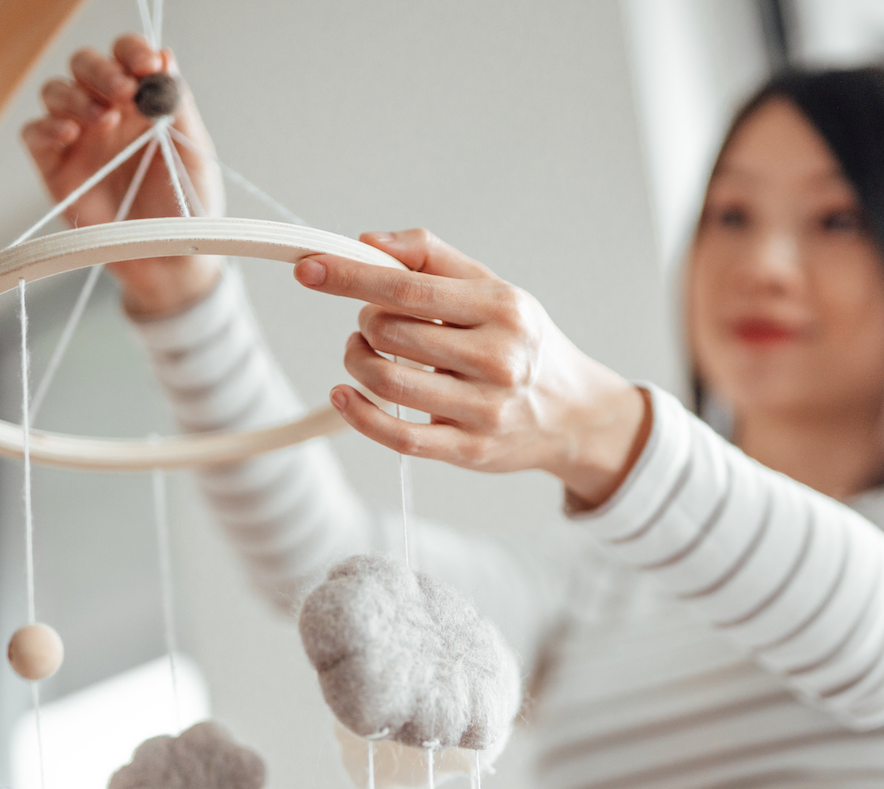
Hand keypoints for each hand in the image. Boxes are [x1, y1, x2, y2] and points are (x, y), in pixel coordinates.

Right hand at [21, 34, 224, 316]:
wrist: (171, 259)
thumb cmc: (186, 206)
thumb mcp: (192, 153)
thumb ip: (178, 106)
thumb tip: (166, 58)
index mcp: (140, 101)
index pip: (126, 57)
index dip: (131, 51)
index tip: (147, 63)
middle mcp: (105, 112)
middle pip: (85, 65)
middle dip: (101, 70)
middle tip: (123, 91)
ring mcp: (77, 139)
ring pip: (56, 92)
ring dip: (75, 96)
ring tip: (102, 119)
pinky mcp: (55, 168)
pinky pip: (34, 134)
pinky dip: (46, 127)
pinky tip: (69, 134)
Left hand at [294, 230, 650, 508]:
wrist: (575, 413)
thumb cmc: (524, 344)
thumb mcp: (492, 288)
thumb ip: (431, 257)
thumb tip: (366, 242)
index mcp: (501, 308)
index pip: (408, 286)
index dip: (350, 276)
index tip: (308, 269)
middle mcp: (497, 358)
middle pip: (389, 332)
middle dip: (364, 321)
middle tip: (373, 320)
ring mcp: (484, 409)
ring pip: (386, 382)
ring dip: (356, 362)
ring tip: (364, 352)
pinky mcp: (470, 450)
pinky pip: (398, 436)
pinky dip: (359, 414)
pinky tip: (344, 395)